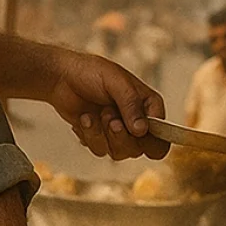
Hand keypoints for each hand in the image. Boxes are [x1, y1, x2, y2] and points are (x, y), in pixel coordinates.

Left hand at [47, 47, 168, 160]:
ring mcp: (118, 132)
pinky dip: (89, 135)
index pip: (163, 135)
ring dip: (102, 134)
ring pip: (119, 153)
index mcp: (149, 105)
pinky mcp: (100, 138)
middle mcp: (137, 122)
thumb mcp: (115, 82)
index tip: (136, 131)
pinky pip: (99, 150)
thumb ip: (130, 104)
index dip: (152, 139)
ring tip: (92, 114)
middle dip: (121, 136)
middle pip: (141, 149)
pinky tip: (83, 119)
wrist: (62, 77)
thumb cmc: (91, 73)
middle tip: (108, 116)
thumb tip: (142, 130)